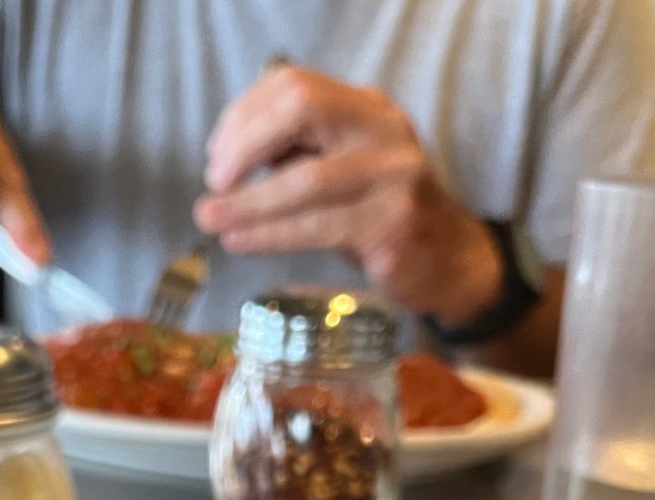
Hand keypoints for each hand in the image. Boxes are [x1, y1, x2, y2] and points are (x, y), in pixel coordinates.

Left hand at [194, 67, 501, 324]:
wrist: (445, 260)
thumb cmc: (375, 216)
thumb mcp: (338, 172)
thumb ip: (295, 156)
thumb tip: (225, 162)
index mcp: (364, 107)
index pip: (294, 84)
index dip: (243, 114)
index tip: (216, 157)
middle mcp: (383, 128)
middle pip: (301, 106)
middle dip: (245, 143)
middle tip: (214, 182)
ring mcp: (393, 174)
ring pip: (304, 178)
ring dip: (247, 202)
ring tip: (209, 219)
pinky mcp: (391, 223)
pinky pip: (316, 226)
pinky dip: (268, 233)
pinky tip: (238, 241)